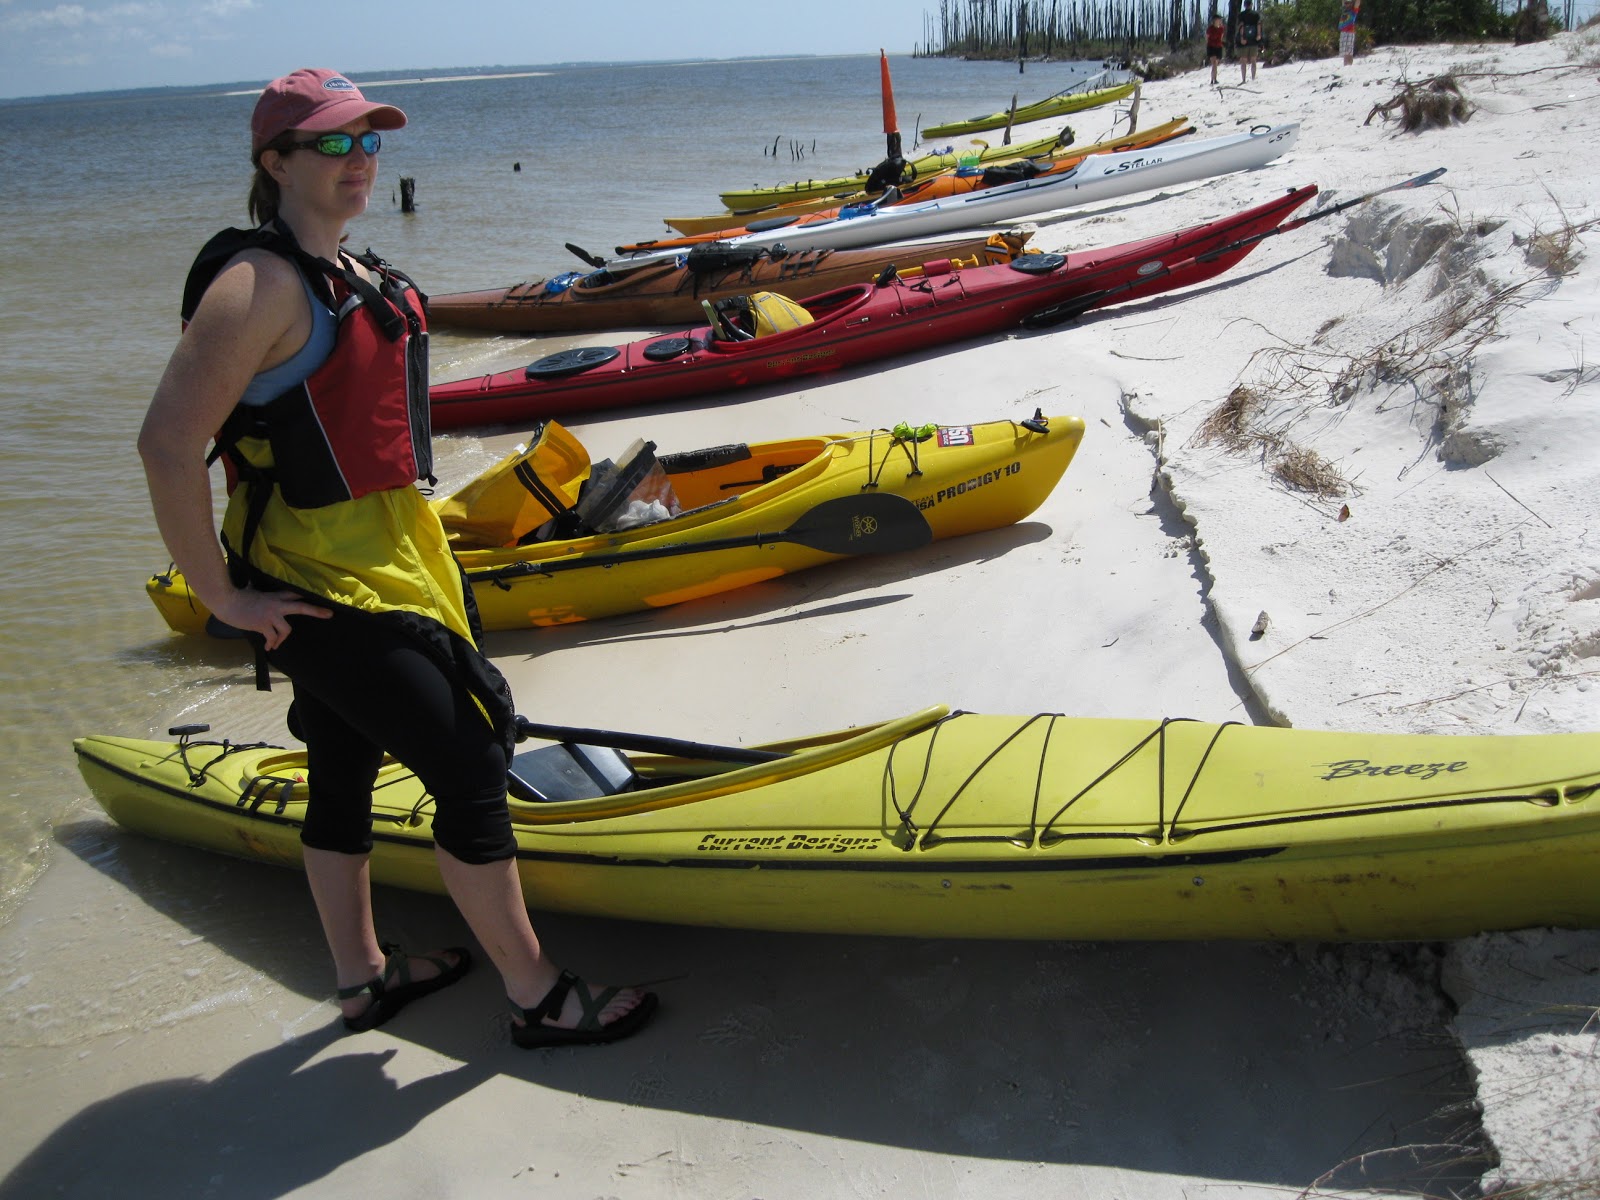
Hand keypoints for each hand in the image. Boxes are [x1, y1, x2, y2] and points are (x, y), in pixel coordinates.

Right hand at [211, 586, 330, 650]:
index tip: (321, 599)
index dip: (308, 596)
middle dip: (316, 611)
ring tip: (276, 643)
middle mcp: (276, 605)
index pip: (295, 595)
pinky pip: (273, 638)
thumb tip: (252, 582)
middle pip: (302, 607)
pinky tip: (268, 647)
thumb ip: (257, 588)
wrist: (227, 602)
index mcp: (275, 596)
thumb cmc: (238, 596)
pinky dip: (272, 644)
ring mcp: (271, 615)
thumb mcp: (252, 590)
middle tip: (330, 614)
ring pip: (287, 630)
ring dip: (282, 639)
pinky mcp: (263, 624)